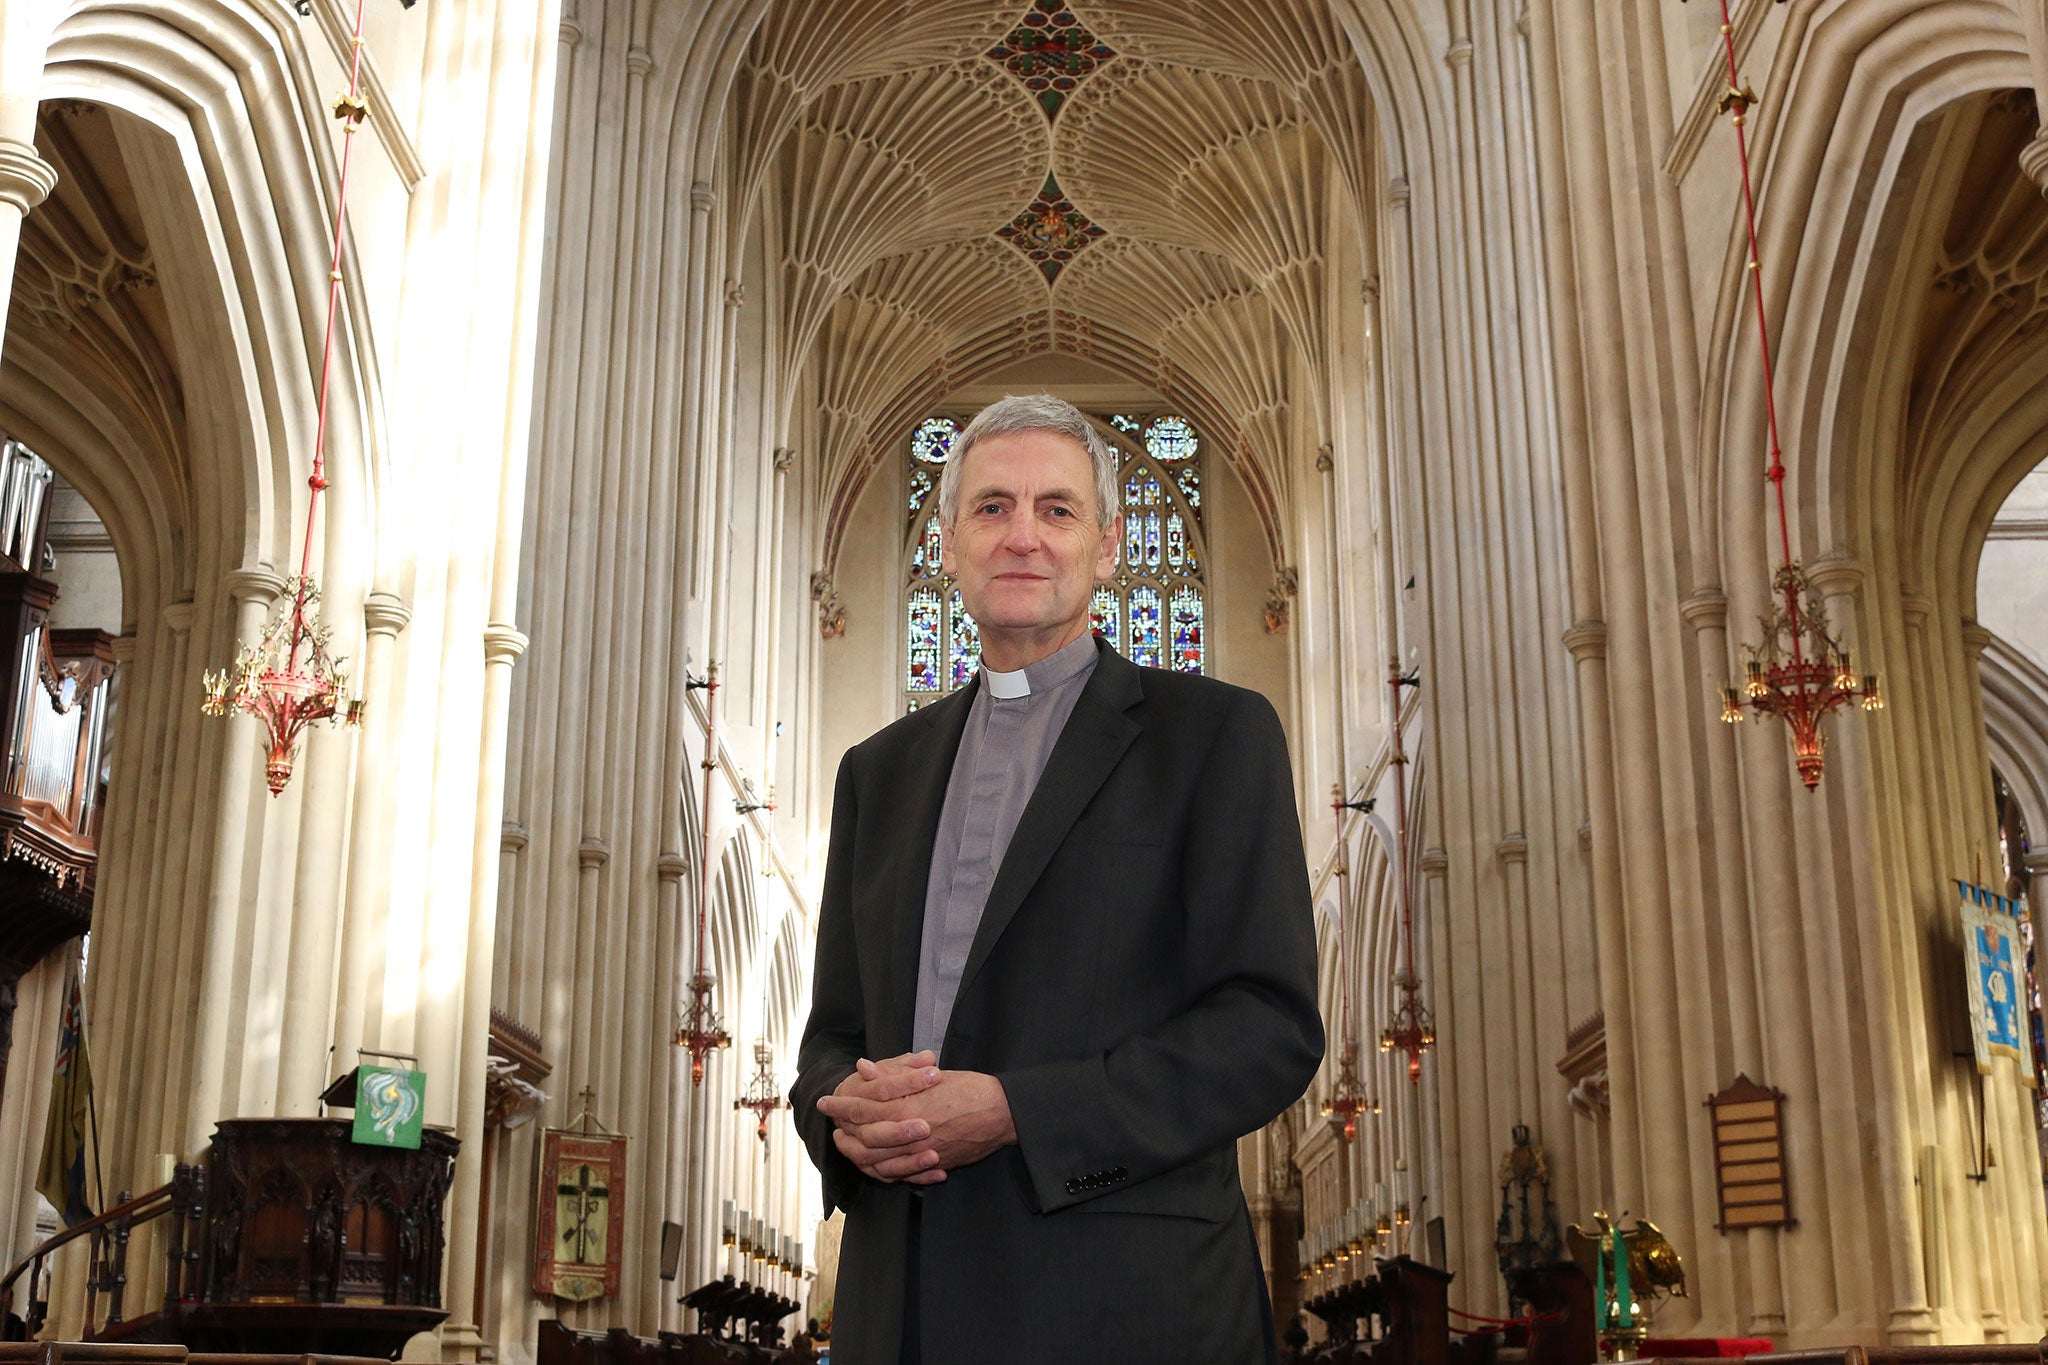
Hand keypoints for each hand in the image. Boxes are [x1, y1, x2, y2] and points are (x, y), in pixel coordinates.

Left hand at [818, 1068, 1015, 1184]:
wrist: (1002, 1114)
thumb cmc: (969, 1089)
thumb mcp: (931, 1075)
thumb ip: (895, 1076)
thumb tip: (864, 1068)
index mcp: (909, 1108)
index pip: (864, 1108)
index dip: (842, 1105)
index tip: (827, 1101)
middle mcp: (911, 1135)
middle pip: (865, 1139)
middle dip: (844, 1130)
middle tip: (830, 1123)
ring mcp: (922, 1155)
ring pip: (878, 1161)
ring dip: (857, 1153)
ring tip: (845, 1143)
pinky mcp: (933, 1166)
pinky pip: (900, 1175)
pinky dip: (882, 1170)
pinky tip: (873, 1163)